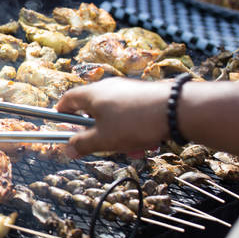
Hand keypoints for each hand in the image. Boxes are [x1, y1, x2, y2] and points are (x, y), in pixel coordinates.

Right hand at [55, 78, 171, 156]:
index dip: (62, 113)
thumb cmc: (134, 123)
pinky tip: (147, 142)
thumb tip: (67, 149)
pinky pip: (132, 114)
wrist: (177, 109)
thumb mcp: (104, 139)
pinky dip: (134, 129)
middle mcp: (108, 87)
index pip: (67, 99)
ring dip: (119, 135)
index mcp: (92, 94)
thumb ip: (82, 144)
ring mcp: (128, 90)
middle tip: (104, 147)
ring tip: (133, 150)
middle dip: (98, 133)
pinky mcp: (145, 95)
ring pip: (115, 116)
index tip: (61, 125)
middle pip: (93, 111)